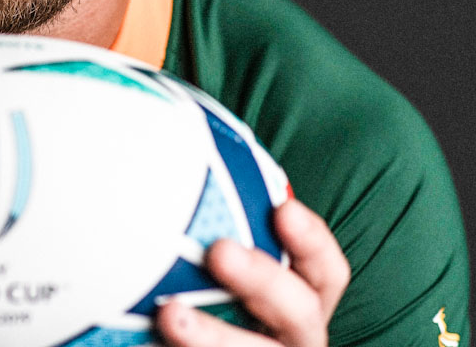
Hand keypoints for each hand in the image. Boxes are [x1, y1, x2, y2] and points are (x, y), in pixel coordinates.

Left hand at [156, 199, 349, 346]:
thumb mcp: (227, 262)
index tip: (283, 209)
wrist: (184, 339)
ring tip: (170, 314)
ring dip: (214, 336)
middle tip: (220, 251)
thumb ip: (224, 228)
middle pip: (297, 311)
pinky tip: (149, 334)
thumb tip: (177, 148)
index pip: (325, 271)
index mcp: (302, 301)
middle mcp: (293, 335)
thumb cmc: (210, 296)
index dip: (311, 241)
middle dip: (262, 280)